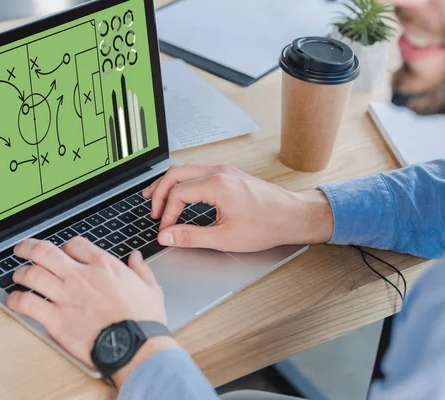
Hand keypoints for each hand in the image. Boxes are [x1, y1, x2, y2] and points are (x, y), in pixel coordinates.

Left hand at [7, 238, 178, 386]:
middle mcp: (81, 276)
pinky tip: (14, 300)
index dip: (67, 247)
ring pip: (31, 274)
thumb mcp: (150, 287)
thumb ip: (140, 268)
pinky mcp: (55, 319)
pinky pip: (26, 303)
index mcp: (104, 266)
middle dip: (29, 247)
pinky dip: (15, 300)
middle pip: (45, 251)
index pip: (75, 244)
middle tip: (22, 248)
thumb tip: (136, 257)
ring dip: (21, 273)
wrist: (134, 345)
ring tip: (19, 275)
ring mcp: (65, 296)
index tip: (65, 253)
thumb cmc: (143, 319)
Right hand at [143, 164, 333, 251]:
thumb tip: (167, 236)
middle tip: (152, 210)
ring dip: (170, 184)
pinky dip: (184, 183)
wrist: (292, 216)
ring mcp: (225, 171)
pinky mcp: (229, 175)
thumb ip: (191, 237)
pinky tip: (181, 194)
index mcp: (217, 185)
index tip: (165, 230)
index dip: (167, 213)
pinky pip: (198, 172)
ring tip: (157, 198)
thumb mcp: (225, 237)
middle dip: (159, 192)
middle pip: (176, 173)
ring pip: (186, 170)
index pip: (178, 193)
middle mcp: (219, 172)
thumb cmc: (266, 225)